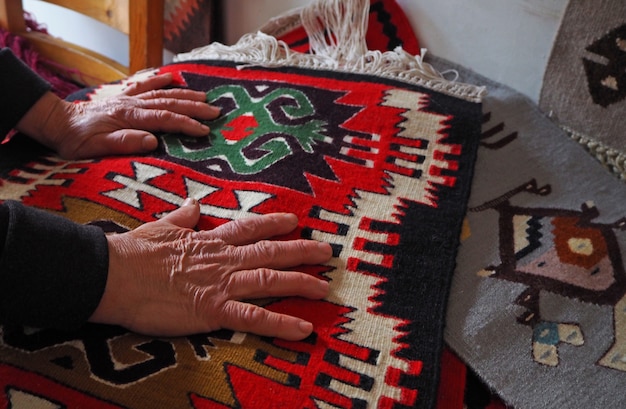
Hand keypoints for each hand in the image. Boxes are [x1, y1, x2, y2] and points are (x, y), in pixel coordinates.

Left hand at [16, 73, 219, 158]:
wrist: (58, 123)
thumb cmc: (78, 140)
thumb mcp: (98, 148)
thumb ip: (126, 142)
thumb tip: (153, 141)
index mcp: (130, 118)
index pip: (165, 119)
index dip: (187, 124)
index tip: (205, 129)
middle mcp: (133, 105)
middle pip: (170, 104)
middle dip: (194, 107)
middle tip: (215, 111)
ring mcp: (129, 99)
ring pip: (162, 94)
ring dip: (185, 95)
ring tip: (205, 97)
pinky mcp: (123, 97)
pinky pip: (144, 85)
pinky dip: (159, 80)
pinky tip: (172, 78)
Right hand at [90, 200, 332, 340]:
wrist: (114, 274)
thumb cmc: (133, 253)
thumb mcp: (161, 227)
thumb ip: (183, 217)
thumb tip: (194, 205)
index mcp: (210, 240)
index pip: (249, 228)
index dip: (274, 224)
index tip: (295, 221)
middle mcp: (223, 259)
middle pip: (270, 252)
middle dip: (301, 251)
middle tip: (327, 251)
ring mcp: (221, 284)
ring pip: (270, 280)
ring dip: (300, 283)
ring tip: (324, 287)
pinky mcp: (213, 310)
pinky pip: (253, 317)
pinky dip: (281, 322)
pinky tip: (303, 328)